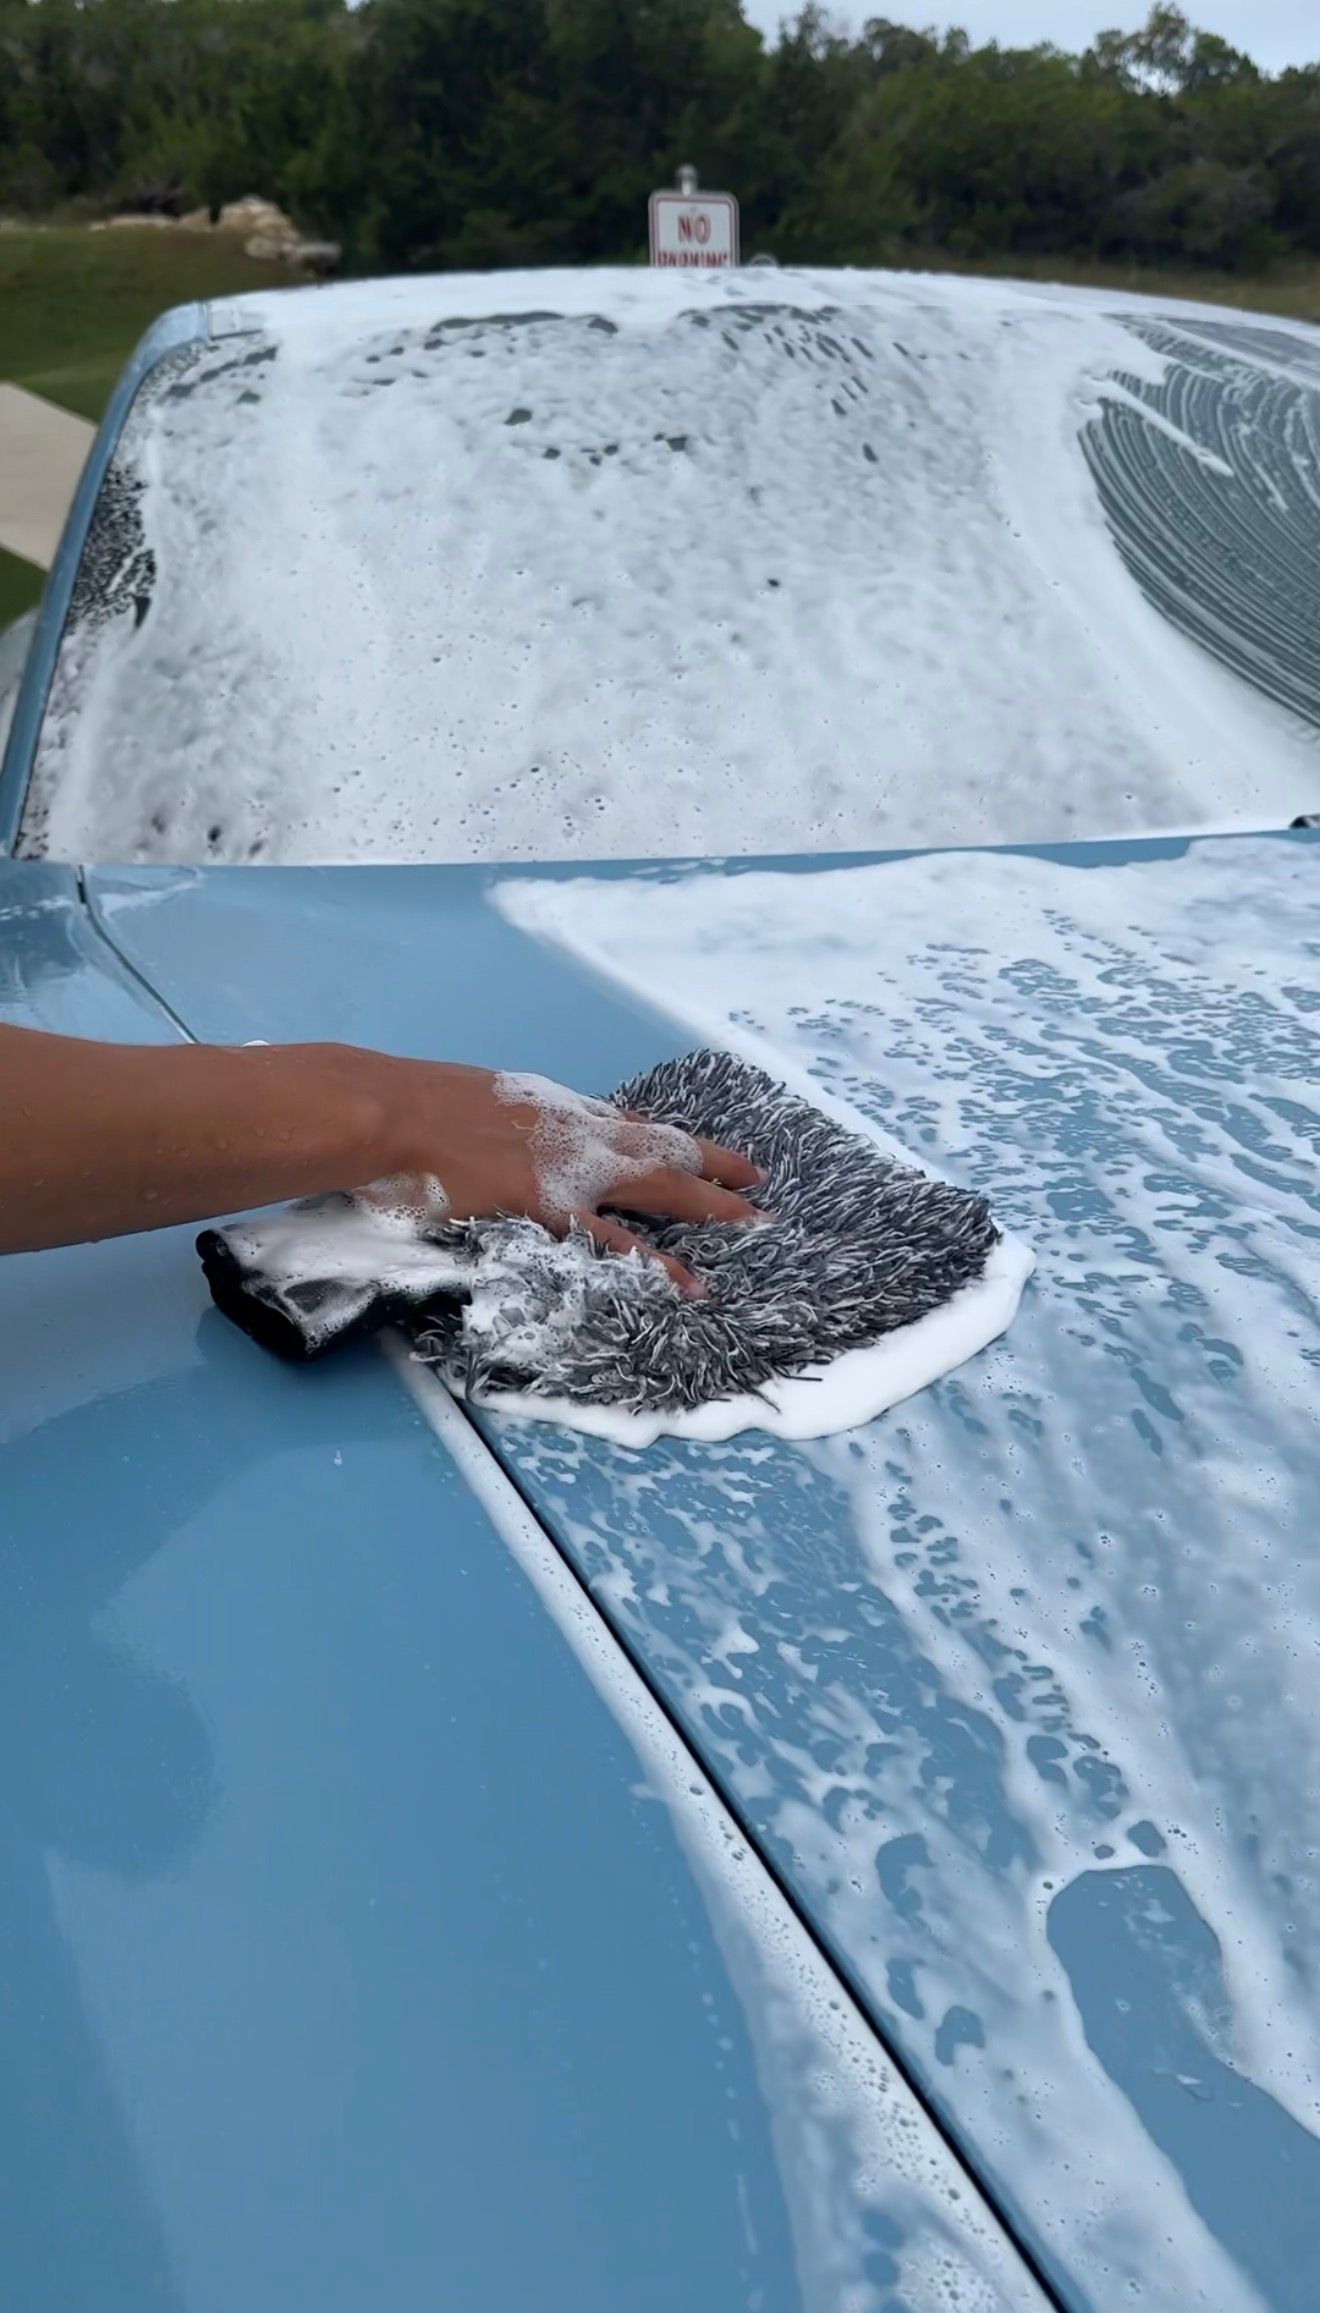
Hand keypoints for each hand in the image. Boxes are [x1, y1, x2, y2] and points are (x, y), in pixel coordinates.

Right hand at [366, 1060, 763, 1294]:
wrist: (387, 1112)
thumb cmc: (411, 1104)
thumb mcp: (475, 1098)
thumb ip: (509, 1119)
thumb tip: (515, 1133)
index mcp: (553, 1107)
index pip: (627, 1123)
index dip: (668, 1137)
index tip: (698, 1147)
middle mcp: (573, 1133)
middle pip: (661, 1147)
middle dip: (712, 1163)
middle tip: (757, 1180)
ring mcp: (567, 1170)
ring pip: (659, 1188)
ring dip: (710, 1206)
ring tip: (755, 1225)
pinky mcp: (549, 1209)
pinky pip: (616, 1243)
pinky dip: (655, 1264)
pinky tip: (688, 1282)